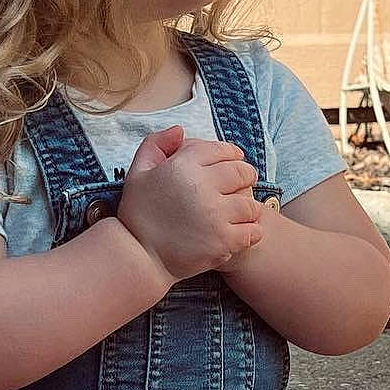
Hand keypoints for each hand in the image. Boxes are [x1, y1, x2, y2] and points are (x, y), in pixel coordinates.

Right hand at [117, 123, 263, 280]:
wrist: (138, 258)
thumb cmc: (137, 215)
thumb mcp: (137, 173)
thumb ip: (155, 145)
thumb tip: (180, 130)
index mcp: (183, 166)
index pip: (221, 150)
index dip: (230, 155)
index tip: (232, 162)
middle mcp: (202, 187)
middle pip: (242, 173)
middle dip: (245, 177)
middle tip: (242, 184)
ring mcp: (216, 215)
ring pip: (250, 203)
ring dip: (248, 207)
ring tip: (241, 211)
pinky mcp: (224, 241)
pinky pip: (252, 230)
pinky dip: (250, 231)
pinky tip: (241, 231)